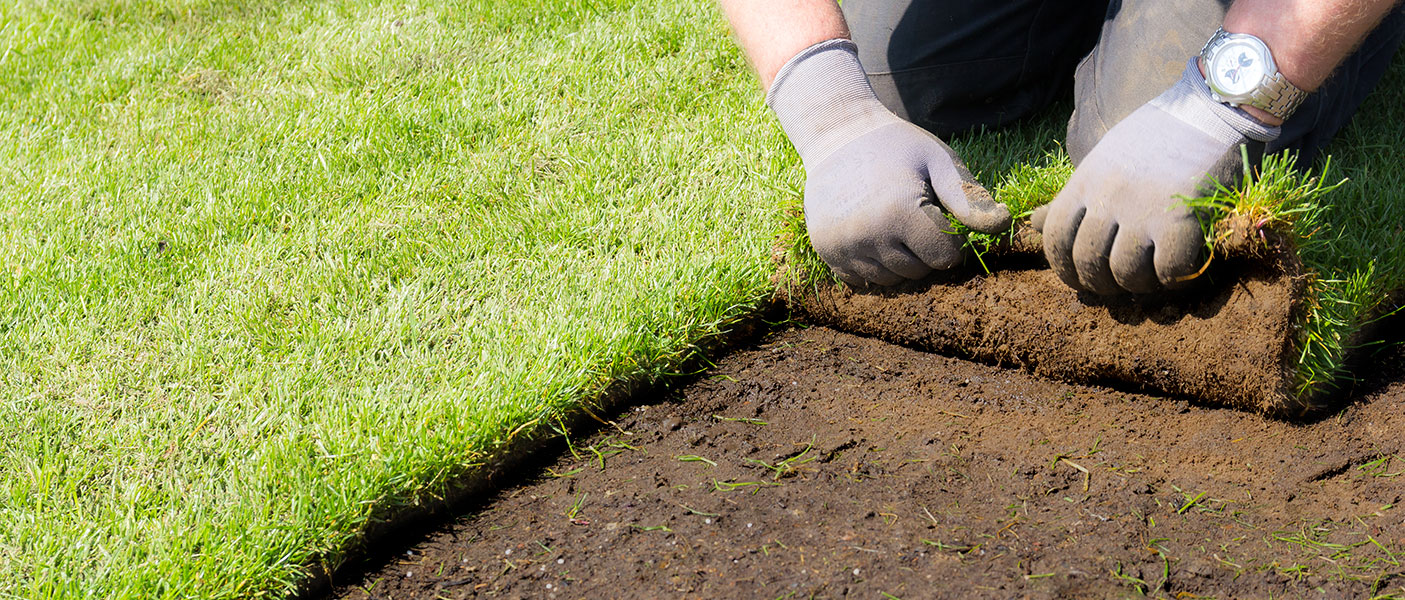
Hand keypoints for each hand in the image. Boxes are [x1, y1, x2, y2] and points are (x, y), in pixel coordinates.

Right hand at [768, 40, 1010, 286]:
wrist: (837, 135)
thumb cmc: (897, 146)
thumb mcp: (938, 161)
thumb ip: (969, 197)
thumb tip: (1003, 224)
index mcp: (899, 213)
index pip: (944, 258)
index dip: (951, 239)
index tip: (940, 215)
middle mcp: (867, 236)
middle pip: (917, 271)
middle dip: (925, 250)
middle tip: (915, 215)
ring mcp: (842, 247)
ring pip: (890, 279)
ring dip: (899, 260)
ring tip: (892, 223)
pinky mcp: (826, 252)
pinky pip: (862, 279)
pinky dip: (872, 263)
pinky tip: (871, 233)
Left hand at [1034, 59, 1278, 294]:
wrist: (1212, 106)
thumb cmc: (1159, 133)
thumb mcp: (1104, 157)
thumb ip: (1074, 195)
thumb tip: (1034, 223)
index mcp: (1085, 182)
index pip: (1055, 239)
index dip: (1064, 268)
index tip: (1081, 278)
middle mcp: (1107, 197)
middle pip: (1088, 262)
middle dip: (1101, 283)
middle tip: (1120, 284)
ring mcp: (1142, 209)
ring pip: (1126, 273)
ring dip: (1140, 285)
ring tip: (1153, 277)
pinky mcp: (1181, 219)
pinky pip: (1168, 271)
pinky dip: (1174, 279)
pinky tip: (1181, 269)